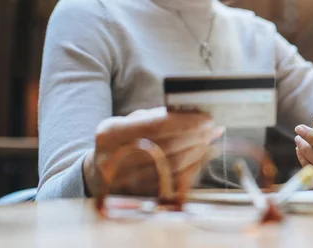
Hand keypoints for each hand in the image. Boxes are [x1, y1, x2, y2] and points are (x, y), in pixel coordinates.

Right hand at [82, 107, 222, 196]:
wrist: (99, 172)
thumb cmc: (123, 140)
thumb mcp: (131, 122)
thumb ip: (160, 116)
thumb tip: (196, 115)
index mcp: (111, 134)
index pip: (155, 125)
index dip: (186, 122)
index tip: (206, 117)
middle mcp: (114, 160)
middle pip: (167, 147)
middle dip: (195, 136)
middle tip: (212, 128)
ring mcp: (125, 183)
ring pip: (173, 167)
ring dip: (198, 152)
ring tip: (209, 140)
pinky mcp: (138, 197)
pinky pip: (174, 184)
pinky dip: (193, 169)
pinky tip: (202, 157)